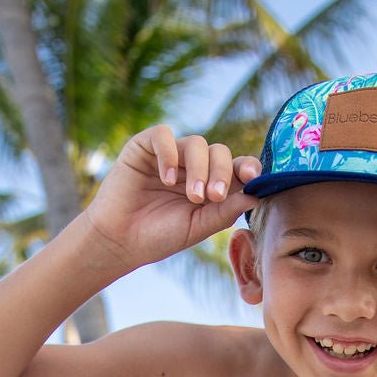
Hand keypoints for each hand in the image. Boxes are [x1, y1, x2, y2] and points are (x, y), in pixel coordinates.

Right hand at [85, 126, 261, 268]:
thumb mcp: (197, 228)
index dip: (248, 167)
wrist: (120, 241)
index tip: (253, 178)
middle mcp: (193, 166)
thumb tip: (255, 195)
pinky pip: (163, 135)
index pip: (236, 167)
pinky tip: (167, 178)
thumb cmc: (159, 237)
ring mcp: (170, 155)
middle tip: (213, 196)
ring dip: (199, 168)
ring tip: (192, 195)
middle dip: (221, 172)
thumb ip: (224, 212)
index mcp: (211, 184)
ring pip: (196, 143)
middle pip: (219, 152)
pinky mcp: (145, 147)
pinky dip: (169, 154)